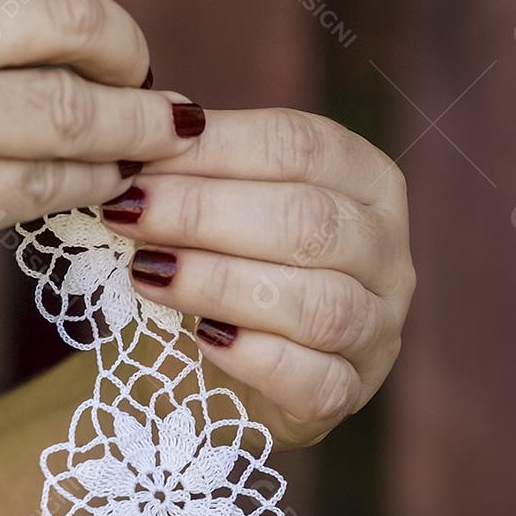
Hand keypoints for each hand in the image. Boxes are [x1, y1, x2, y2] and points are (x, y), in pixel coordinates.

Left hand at [101, 109, 414, 448]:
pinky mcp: (351, 393)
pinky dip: (256, 358)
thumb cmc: (219, 267)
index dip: (215, 149)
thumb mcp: (215, 208)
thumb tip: (148, 122)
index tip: (138, 161)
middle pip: (311, 221)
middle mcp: (387, 253)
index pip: (301, 146)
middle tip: (128, 214)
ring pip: (319, 304)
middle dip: (205, 215)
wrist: (217, 368)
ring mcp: (378, 328)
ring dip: (220, 284)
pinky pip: (316, 381)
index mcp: (366, 181)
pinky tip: (203, 338)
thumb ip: (196, 168)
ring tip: (147, 273)